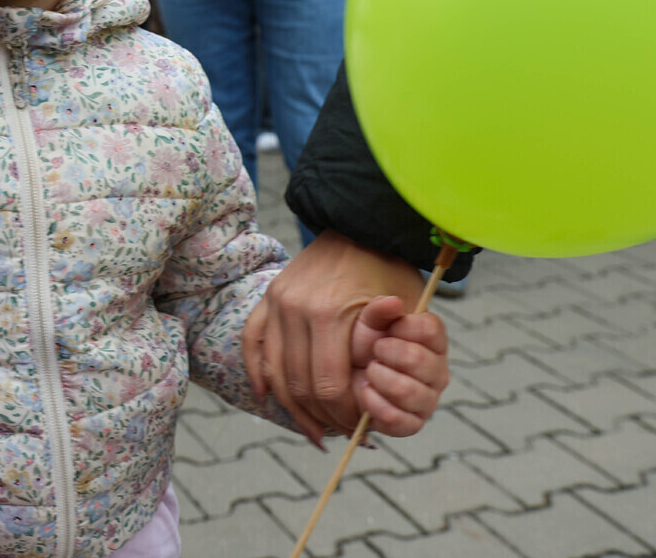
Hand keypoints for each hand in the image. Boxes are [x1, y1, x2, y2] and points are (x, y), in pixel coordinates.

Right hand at [242, 230, 424, 445]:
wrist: (361, 223)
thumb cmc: (389, 268)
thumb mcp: (402, 306)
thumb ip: (388, 352)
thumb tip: (374, 404)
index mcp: (328, 313)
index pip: (326, 385)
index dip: (342, 414)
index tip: (359, 428)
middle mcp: (294, 308)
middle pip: (298, 384)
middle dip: (319, 416)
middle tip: (338, 433)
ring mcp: (277, 301)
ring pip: (274, 371)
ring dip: (290, 406)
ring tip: (311, 428)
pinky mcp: (269, 296)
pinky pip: (252, 342)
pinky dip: (257, 373)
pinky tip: (267, 397)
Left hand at [350, 295, 447, 436]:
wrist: (349, 375)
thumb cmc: (363, 343)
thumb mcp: (366, 321)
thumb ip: (379, 309)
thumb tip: (393, 302)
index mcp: (433, 341)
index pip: (431, 329)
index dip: (403, 326)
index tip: (388, 329)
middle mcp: (437, 371)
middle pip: (417, 359)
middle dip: (385, 352)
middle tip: (375, 352)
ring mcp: (428, 399)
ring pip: (407, 391)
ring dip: (379, 378)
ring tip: (370, 372)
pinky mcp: (413, 423)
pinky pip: (400, 421)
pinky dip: (375, 405)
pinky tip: (366, 392)